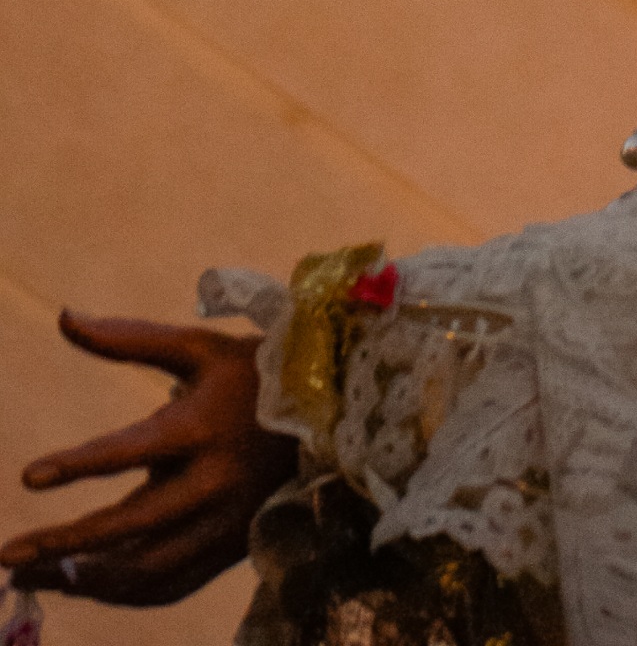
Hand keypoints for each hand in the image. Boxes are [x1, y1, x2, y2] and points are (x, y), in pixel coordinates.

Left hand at [1, 311, 299, 606]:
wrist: (329, 413)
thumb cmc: (253, 371)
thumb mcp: (197, 347)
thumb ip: (129, 337)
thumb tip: (64, 316)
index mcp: (202, 426)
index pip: (130, 450)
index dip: (78, 464)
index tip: (29, 477)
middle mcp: (213, 482)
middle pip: (131, 526)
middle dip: (65, 543)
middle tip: (9, 553)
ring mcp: (224, 524)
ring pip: (147, 570)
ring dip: (86, 579)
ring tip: (36, 575)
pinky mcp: (230, 549)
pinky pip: (170, 587)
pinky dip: (123, 595)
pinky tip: (84, 586)